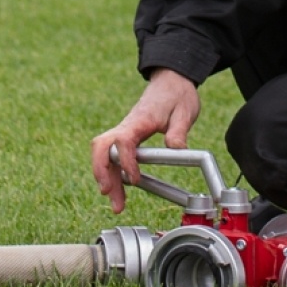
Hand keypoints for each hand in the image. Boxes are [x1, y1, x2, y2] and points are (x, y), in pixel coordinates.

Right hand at [90, 69, 200, 213]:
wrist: (172, 80)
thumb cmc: (177, 95)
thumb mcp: (185, 111)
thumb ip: (179, 130)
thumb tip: (176, 148)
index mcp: (140, 120)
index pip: (123, 140)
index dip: (125, 161)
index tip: (134, 179)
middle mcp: (126, 126)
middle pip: (102, 148)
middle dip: (102, 172)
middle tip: (108, 194)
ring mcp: (124, 132)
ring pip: (105, 156)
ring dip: (107, 179)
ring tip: (117, 205)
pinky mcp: (126, 138)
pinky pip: (112, 156)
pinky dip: (112, 174)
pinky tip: (119, 189)